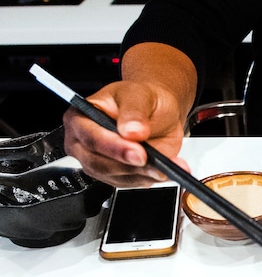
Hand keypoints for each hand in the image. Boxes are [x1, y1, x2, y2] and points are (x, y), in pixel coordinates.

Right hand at [63, 80, 189, 187]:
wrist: (157, 110)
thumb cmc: (141, 98)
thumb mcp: (139, 94)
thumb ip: (134, 111)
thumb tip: (132, 131)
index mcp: (80, 118)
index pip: (90, 138)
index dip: (113, 147)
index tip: (137, 151)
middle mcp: (84, 144)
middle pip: (98, 163)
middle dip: (127, 165)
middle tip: (151, 161)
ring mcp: (99, 162)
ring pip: (116, 177)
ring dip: (143, 174)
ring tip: (165, 167)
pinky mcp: (117, 175)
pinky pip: (132, 183)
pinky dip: (151, 178)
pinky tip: (165, 170)